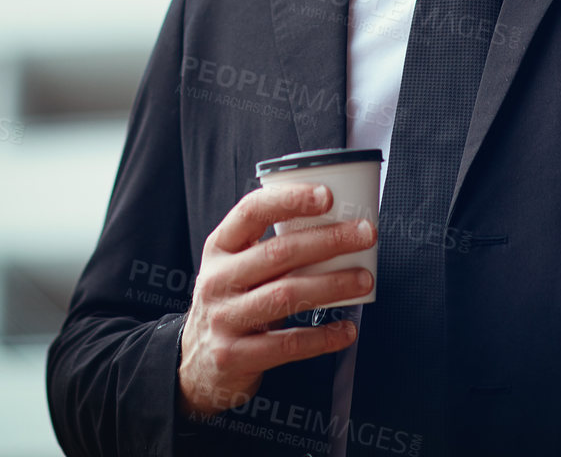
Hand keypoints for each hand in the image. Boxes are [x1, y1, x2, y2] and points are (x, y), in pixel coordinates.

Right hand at [176, 181, 377, 417]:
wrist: (194, 363)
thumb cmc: (230, 304)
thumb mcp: (234, 268)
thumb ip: (270, 249)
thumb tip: (335, 226)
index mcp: (219, 248)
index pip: (251, 211)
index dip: (289, 200)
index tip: (328, 195)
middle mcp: (217, 280)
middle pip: (279, 252)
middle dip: (329, 240)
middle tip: (366, 234)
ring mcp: (224, 319)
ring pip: (287, 295)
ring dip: (333, 285)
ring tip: (364, 279)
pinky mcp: (235, 356)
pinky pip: (288, 344)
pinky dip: (322, 337)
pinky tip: (346, 329)